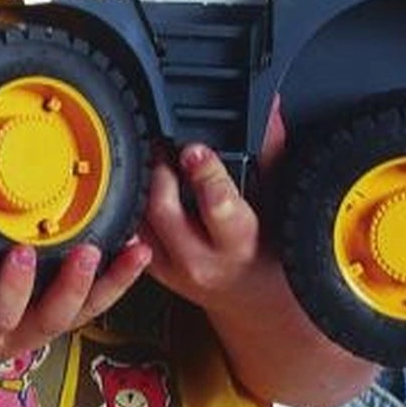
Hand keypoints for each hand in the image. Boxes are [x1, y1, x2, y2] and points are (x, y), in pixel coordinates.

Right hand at [0, 237, 153, 380]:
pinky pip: (85, 302)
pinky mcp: (45, 314)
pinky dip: (113, 280)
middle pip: (53, 319)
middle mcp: (11, 337)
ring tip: (138, 251)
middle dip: (74, 286)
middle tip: (90, 251)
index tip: (20, 252)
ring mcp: (33, 328)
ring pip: (80, 313)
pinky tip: (135, 251)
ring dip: (112, 284)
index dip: (12, 289)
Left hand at [136, 143, 267, 308]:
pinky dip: (132, 206)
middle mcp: (201, 260)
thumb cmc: (267, 251)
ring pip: (138, 220)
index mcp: (238, 242)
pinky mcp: (149, 269)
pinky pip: (129, 232)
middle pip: (165, 211)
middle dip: (162, 171)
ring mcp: (170, 268)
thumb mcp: (276, 202)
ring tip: (150, 162)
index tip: (195, 149)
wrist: (251, 297)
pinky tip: (139, 188)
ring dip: (141, 187)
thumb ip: (268, 152)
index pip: (217, 205)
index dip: (204, 172)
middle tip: (165, 146)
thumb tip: (268, 109)